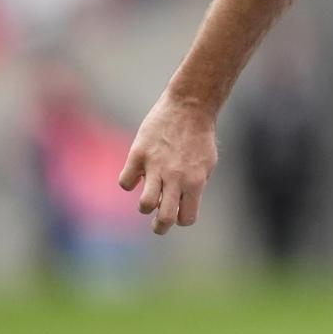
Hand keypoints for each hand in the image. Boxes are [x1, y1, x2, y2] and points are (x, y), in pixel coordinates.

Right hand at [118, 93, 217, 234]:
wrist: (191, 106)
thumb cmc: (200, 137)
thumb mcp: (207, 164)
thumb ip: (195, 185)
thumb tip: (180, 203)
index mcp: (195, 182)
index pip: (186, 218)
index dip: (181, 218)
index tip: (178, 210)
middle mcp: (176, 178)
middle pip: (165, 219)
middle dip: (160, 227)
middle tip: (158, 223)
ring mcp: (156, 166)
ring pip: (144, 205)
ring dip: (145, 206)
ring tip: (149, 196)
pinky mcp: (138, 154)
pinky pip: (125, 182)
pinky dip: (129, 182)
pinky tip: (136, 173)